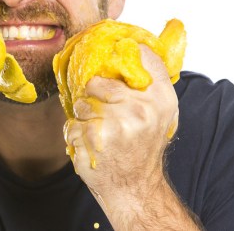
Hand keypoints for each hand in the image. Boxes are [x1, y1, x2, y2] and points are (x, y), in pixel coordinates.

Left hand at [64, 44, 178, 213]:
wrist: (134, 187)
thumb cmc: (140, 146)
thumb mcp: (156, 113)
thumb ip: (144, 84)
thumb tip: (122, 46)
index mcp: (161, 98)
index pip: (142, 54)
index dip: (121, 50)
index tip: (111, 52)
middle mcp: (143, 107)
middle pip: (97, 81)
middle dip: (93, 96)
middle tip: (106, 115)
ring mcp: (119, 122)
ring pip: (81, 102)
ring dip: (84, 117)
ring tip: (100, 132)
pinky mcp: (96, 137)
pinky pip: (71, 123)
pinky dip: (75, 134)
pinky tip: (91, 145)